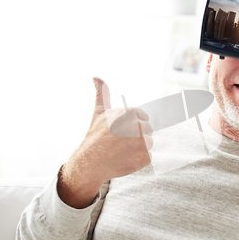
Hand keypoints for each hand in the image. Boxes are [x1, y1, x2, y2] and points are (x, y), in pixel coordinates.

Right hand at [57, 77, 152, 208]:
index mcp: (131, 112)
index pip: (143, 117)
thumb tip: (96, 76)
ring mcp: (143, 142)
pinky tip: (125, 159)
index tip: (120, 131)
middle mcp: (138, 125)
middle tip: (120, 142)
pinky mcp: (145, 157)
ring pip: (149, 143)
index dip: (131, 126)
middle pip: (148, 130)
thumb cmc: (95, 136)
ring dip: (138, 148)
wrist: (90, 163)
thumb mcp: (99, 112)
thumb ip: (102, 93)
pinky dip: (138, 160)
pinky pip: (147, 157)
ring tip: (121, 151)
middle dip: (136, 136)